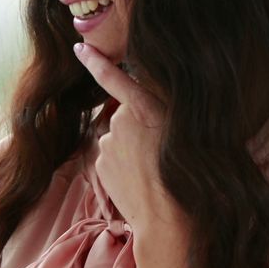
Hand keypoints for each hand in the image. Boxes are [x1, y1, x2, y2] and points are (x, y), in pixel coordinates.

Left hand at [73, 43, 186, 236]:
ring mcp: (108, 143)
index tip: (78, 48)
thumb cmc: (189, 173)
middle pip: (126, 114)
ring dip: (132, 147)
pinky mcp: (101, 164)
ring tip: (153, 168)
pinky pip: (112, 156)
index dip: (95, 60)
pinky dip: (124, 164)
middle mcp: (122, 120)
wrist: (169, 219)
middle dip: (138, 125)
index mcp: (146, 106)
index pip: (114, 76)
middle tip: (160, 148)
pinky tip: (140, 179)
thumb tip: (147, 102)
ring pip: (119, 137)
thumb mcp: (186, 129)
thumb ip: (164, 108)